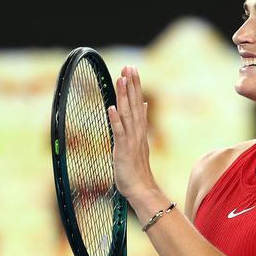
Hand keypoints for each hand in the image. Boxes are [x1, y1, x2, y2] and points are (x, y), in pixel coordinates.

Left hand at [107, 65, 156, 201]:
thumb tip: (143, 105)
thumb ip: (141, 122)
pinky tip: (111, 107)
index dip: (135, 86)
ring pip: (127, 113)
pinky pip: (119, 132)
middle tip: (129, 67)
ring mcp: (131, 139)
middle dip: (132, 85)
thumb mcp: (139, 142)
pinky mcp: (123, 149)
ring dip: (124, 96)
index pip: (138, 103)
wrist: (141, 188)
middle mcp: (137, 131)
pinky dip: (115, 119)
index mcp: (139, 129)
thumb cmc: (136, 168)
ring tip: (121, 80)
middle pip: (135, 104)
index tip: (132, 70)